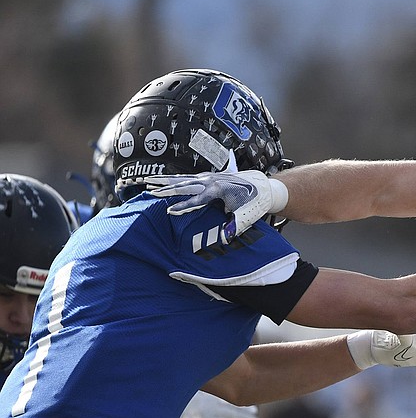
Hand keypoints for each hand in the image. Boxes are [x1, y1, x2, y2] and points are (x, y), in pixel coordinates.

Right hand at [146, 168, 285, 239]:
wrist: (265, 188)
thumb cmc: (255, 203)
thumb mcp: (245, 216)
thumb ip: (233, 227)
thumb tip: (225, 240)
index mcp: (219, 190)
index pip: (197, 200)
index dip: (183, 207)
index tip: (170, 212)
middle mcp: (211, 181)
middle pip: (184, 185)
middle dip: (166, 188)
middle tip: (149, 190)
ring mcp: (210, 178)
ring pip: (183, 179)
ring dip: (165, 180)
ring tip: (148, 181)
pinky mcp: (209, 177)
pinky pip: (188, 178)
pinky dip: (175, 179)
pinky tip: (163, 180)